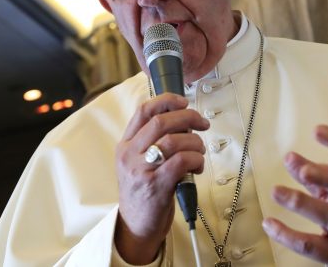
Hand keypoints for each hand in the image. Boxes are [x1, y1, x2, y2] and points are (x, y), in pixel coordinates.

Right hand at [115, 93, 208, 263]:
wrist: (135, 226)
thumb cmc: (143, 192)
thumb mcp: (137, 162)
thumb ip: (152, 141)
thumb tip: (185, 122)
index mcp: (125, 145)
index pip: (143, 110)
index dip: (167, 100)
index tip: (184, 101)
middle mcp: (130, 154)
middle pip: (161, 121)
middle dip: (188, 117)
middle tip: (202, 123)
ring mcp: (142, 170)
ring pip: (174, 140)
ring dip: (195, 142)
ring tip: (199, 152)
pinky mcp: (157, 185)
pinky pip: (182, 161)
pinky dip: (196, 159)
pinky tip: (197, 166)